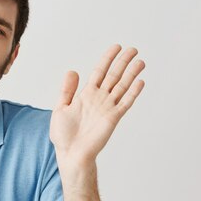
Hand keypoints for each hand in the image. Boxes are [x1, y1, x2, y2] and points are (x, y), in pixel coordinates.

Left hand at [49, 44, 145, 163]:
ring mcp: (107, 108)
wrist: (70, 153)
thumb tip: (72, 70)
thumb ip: (67, 89)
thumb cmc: (64, 135)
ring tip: (140, 61)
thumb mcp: (60, 107)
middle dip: (123, 62)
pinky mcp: (113, 118)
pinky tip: (140, 82)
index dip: (107, 59)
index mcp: (86, 95)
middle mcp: (99, 99)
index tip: (116, 47)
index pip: (99, 72)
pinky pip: (125, 103)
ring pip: (122, 87)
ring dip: (131, 74)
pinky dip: (133, 93)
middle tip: (133, 49)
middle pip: (114, 76)